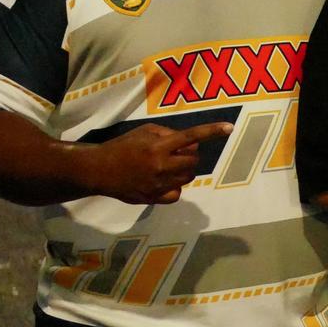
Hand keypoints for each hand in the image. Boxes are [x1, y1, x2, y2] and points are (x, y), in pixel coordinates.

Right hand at [88, 122, 232, 204]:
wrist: (98, 170)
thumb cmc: (123, 146)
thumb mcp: (145, 131)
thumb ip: (170, 134)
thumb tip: (194, 143)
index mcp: (157, 146)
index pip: (190, 137)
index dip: (211, 132)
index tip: (229, 127)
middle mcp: (160, 165)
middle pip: (193, 161)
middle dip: (190, 155)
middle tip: (177, 153)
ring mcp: (157, 184)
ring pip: (188, 177)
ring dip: (184, 170)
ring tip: (168, 166)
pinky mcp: (152, 198)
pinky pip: (177, 194)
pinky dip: (175, 187)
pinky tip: (164, 181)